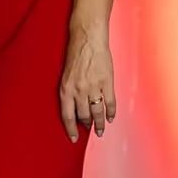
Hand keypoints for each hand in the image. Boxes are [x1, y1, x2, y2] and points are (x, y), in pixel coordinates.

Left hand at [60, 25, 115, 139]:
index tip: (73, 138)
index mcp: (66, 89)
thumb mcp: (66, 75)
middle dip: (87, 126)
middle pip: (84, 116)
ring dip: (100, 124)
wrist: (87, 39)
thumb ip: (69, 91)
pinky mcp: (107, 83)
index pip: (67, 116)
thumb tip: (74, 107)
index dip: (71, 129)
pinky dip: (111, 112)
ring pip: (97, 112)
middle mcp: (79, 91)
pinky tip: (111, 118)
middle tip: (90, 131)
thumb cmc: (75, 55)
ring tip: (101, 131)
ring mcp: (94, 87)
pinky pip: (110, 103)